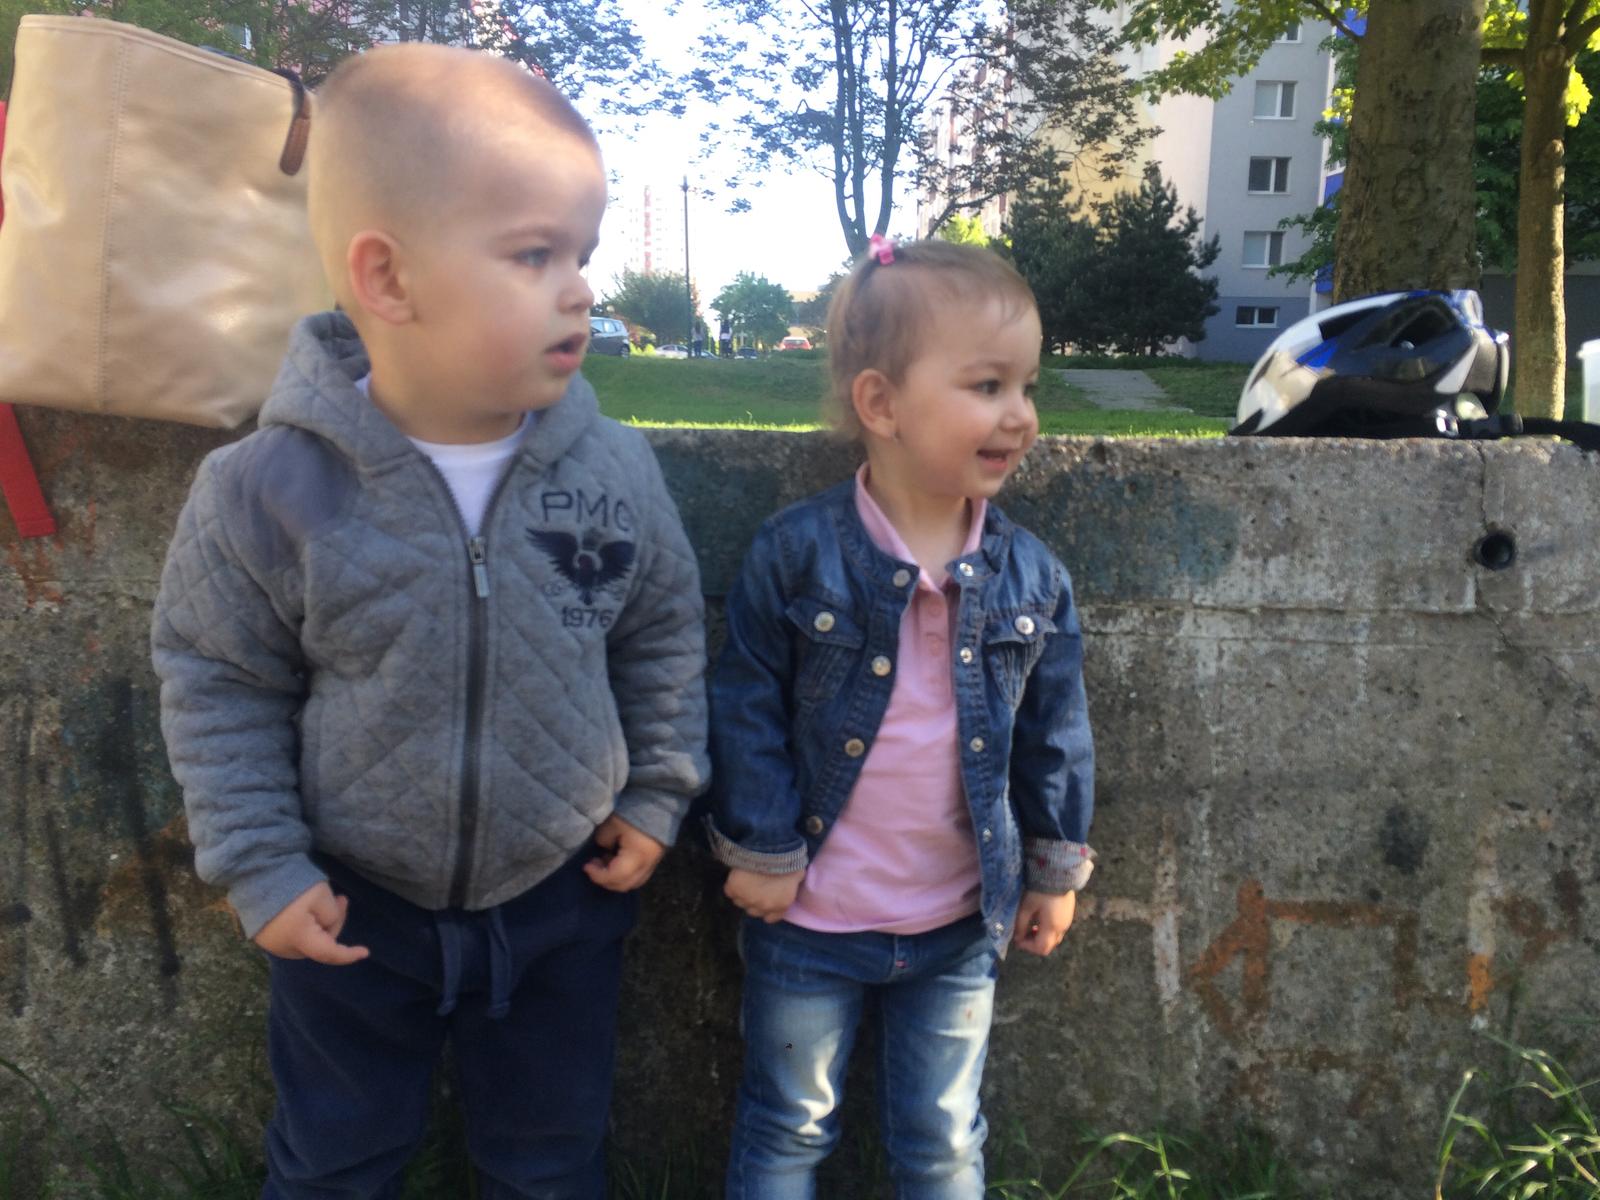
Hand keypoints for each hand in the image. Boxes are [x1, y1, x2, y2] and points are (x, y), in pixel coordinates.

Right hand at [253, 882, 368, 964]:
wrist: (255, 873)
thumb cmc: (291, 884)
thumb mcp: (321, 896)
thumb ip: (332, 915)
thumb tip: (328, 924)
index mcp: (299, 940)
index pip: (329, 953)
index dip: (348, 954)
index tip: (366, 952)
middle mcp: (283, 948)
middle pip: (319, 945)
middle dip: (334, 924)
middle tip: (342, 898)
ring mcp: (270, 943)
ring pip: (307, 940)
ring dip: (320, 924)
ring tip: (327, 898)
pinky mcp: (263, 935)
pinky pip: (293, 935)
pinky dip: (306, 924)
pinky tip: (308, 906)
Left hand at [583, 815, 666, 891]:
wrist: (658, 802)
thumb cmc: (634, 812)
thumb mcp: (612, 824)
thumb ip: (603, 840)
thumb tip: (603, 849)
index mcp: (637, 856)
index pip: (615, 876)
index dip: (597, 875)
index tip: (586, 866)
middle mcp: (647, 864)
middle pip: (624, 885)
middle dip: (605, 879)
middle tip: (594, 865)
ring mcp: (653, 863)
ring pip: (632, 883)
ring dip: (615, 878)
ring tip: (605, 861)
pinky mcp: (654, 859)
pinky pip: (638, 876)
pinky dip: (625, 874)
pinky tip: (616, 860)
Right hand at [724, 867, 804, 921]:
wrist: (768, 849)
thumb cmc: (787, 860)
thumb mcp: (798, 874)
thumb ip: (794, 883)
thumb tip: (794, 880)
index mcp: (781, 905)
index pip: (771, 918)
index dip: (767, 908)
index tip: (766, 900)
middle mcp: (763, 906)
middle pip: (753, 911)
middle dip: (754, 902)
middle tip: (755, 888)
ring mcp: (747, 900)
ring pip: (740, 903)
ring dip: (742, 895)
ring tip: (745, 882)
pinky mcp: (733, 890)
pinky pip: (729, 892)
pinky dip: (732, 886)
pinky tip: (737, 877)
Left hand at [1012, 889, 1075, 956]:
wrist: (1057, 872)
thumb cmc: (1040, 890)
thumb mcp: (1026, 907)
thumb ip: (1021, 924)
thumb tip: (1017, 937)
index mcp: (1052, 927)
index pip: (1041, 948)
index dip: (1027, 947)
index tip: (1017, 940)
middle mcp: (1063, 927)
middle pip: (1049, 945)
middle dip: (1034, 943)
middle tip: (1023, 934)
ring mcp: (1068, 920)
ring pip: (1054, 938)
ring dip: (1041, 936)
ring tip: (1031, 925)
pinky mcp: (1069, 913)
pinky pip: (1058, 928)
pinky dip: (1048, 929)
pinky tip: (1040, 918)